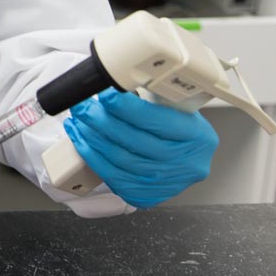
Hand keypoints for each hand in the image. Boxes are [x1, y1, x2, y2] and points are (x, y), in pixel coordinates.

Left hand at [63, 88, 218, 207]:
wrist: (188, 161)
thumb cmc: (181, 130)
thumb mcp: (178, 108)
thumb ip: (153, 97)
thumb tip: (116, 82)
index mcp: (197, 136)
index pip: (157, 121)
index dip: (126, 108)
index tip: (105, 94)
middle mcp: (183, 163)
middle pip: (133, 140)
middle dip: (100, 120)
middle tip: (82, 104)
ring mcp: (164, 182)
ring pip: (119, 158)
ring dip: (91, 136)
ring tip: (78, 119)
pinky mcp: (144, 194)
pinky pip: (110, 174)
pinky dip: (91, 154)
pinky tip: (80, 138)